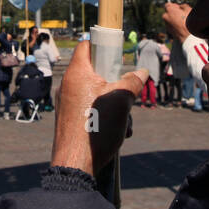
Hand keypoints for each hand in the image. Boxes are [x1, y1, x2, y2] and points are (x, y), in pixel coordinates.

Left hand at [49, 40, 146, 177]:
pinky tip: (117, 133)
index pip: (86, 45)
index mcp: (77, 74)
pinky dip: (105, 116)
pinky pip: (91, 109)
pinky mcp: (69, 118)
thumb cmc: (96, 128)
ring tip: (123, 123)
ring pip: (97, 94)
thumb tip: (141, 72)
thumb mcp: (122, 101)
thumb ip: (133, 82)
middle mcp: (68, 85)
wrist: (76, 164)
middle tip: (127, 96)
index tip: (117, 53)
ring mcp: (67, 103)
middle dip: (117, 84)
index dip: (102, 44)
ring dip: (115, 105)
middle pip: (96, 72)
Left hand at [162, 2, 191, 41]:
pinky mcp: (168, 31)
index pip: (168, 4)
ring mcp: (166, 24)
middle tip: (182, 14)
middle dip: (174, 13)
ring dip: (174, 19)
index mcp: (169, 10)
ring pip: (169, 19)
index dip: (174, 6)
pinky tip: (182, 26)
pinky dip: (175, 25)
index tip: (178, 7)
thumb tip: (181, 7)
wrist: (189, 37)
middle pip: (168, 12)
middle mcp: (166, 17)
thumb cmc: (190, 22)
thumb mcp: (189, 9)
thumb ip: (183, 6)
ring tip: (183, 21)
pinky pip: (171, 25)